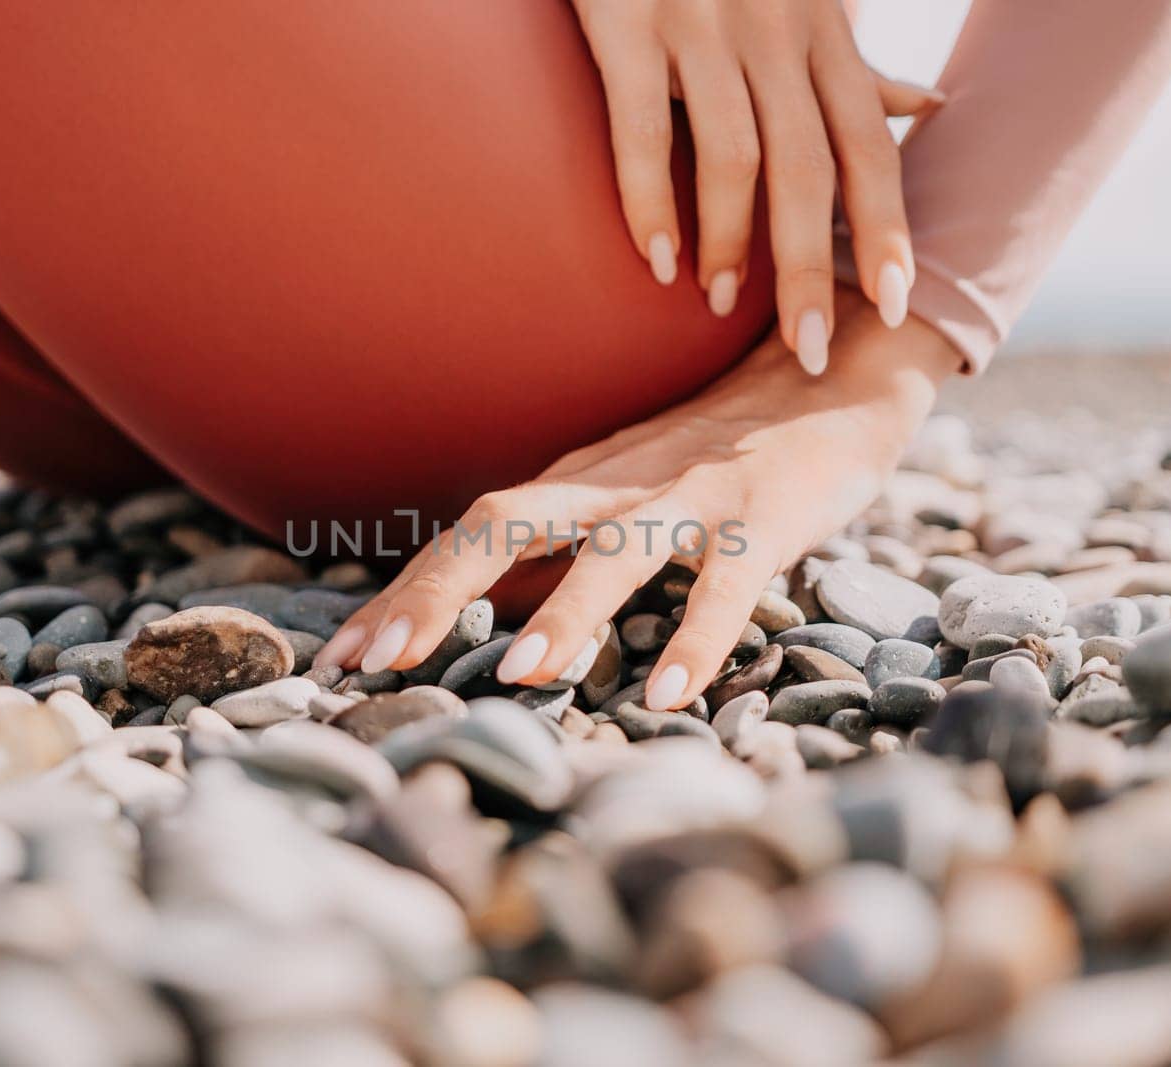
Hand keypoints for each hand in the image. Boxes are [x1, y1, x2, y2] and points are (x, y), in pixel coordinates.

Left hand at [317, 289, 962, 709]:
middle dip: (433, 591)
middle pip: (506, 522)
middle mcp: (617, 483)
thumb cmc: (720, 455)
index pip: (468, 532)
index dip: (401, 591)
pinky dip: (699, 638)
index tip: (334, 657)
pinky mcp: (769, 518)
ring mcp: (693, 496)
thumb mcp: (623, 498)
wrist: (836, 368)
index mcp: (577, 484)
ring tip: (517, 676)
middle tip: (372, 665)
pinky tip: (666, 696)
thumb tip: (473, 611)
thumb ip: (556, 552)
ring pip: (616, 549)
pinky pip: (732, 582)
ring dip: (564, 611)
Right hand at [571, 0, 941, 373]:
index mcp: (822, 33)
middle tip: (809, 349)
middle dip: (814, 266)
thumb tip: (929, 108)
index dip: (887, 226)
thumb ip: (855, 64)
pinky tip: (654, 259)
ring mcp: (701, 26)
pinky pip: (643, 125)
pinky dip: (648, 198)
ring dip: (731, 241)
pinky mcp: (627, 23)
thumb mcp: (806, 2)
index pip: (870, 144)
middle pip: (809, 167)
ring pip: (733, 154)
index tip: (896, 304)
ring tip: (719, 303)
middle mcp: (774, 31)